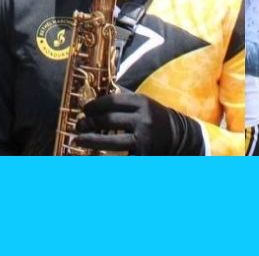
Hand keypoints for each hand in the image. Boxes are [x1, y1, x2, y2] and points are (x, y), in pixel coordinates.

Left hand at [72, 90, 203, 154]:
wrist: (180, 137)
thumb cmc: (156, 118)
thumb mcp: (144, 104)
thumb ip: (123, 101)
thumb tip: (95, 101)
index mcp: (142, 103)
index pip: (111, 101)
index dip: (94, 105)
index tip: (85, 109)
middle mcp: (143, 120)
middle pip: (108, 120)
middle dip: (89, 123)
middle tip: (79, 125)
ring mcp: (143, 139)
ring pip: (110, 141)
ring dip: (91, 140)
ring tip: (78, 140)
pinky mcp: (144, 156)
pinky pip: (120, 157)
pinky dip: (106, 159)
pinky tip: (93, 158)